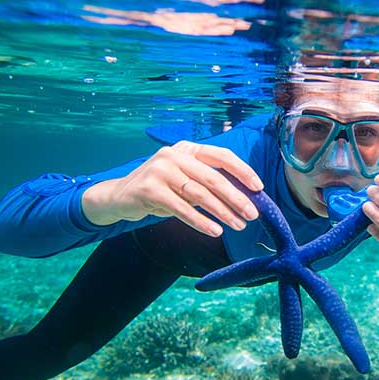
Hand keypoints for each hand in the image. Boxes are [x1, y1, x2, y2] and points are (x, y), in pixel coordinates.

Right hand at [82, 141, 262, 236]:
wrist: (120, 196)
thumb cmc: (161, 189)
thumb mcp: (185, 179)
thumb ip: (207, 182)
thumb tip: (243, 198)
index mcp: (187, 149)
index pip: (221, 155)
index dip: (242, 171)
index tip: (258, 188)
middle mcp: (174, 155)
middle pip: (213, 178)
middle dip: (236, 197)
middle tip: (252, 214)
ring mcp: (160, 170)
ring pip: (199, 194)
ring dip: (222, 212)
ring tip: (238, 225)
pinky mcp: (150, 189)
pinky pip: (181, 208)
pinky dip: (200, 221)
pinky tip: (215, 230)